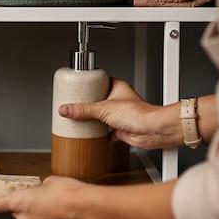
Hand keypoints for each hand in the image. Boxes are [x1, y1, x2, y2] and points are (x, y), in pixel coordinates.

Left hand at [0, 176, 88, 218]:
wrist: (86, 208)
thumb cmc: (69, 193)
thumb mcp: (49, 181)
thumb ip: (38, 187)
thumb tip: (40, 189)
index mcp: (19, 202)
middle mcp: (24, 218)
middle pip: (14, 211)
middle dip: (22, 202)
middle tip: (32, 192)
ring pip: (28, 218)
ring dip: (34, 211)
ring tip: (48, 201)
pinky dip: (44, 218)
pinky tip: (56, 209)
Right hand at [59, 79, 182, 148]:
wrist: (152, 131)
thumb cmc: (138, 114)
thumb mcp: (103, 109)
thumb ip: (82, 110)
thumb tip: (65, 109)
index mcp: (117, 87)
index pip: (99, 81)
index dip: (88, 83)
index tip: (76, 86)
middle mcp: (119, 100)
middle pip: (98, 100)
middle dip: (87, 104)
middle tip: (74, 105)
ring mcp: (120, 115)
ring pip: (102, 116)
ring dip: (93, 120)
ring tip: (79, 120)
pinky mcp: (121, 129)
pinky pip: (107, 132)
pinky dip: (99, 135)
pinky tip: (91, 136)